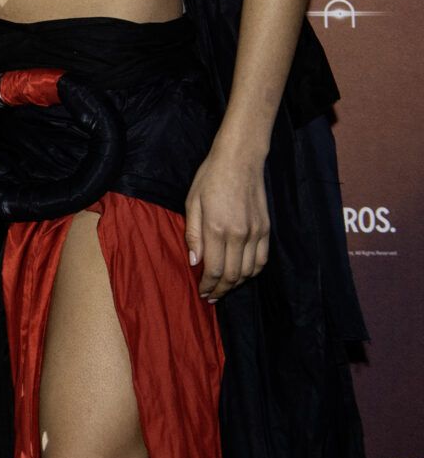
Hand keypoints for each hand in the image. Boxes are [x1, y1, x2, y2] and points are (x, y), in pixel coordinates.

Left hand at [185, 140, 270, 300]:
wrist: (240, 161)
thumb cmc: (210, 179)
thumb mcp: (192, 203)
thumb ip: (193, 234)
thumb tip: (194, 261)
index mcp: (216, 229)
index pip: (214, 269)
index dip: (208, 285)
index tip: (202, 292)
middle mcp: (238, 234)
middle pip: (232, 275)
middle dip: (221, 290)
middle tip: (211, 296)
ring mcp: (255, 233)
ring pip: (249, 271)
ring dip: (236, 284)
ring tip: (224, 288)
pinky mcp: (266, 230)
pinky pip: (261, 260)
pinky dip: (252, 272)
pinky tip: (242, 274)